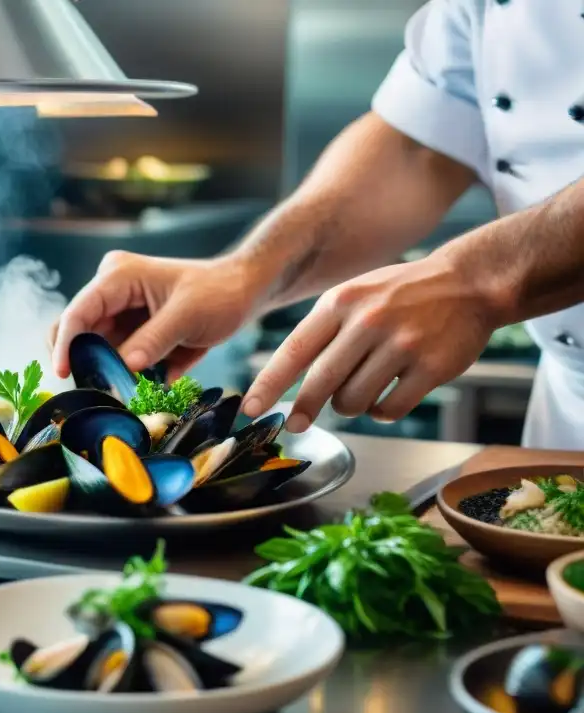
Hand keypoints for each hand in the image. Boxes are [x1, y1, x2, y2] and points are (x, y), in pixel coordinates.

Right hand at [49, 250, 252, 380]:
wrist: (243, 291)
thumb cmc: (219, 294)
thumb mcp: (188, 316)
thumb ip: (154, 340)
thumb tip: (125, 366)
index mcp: (118, 277)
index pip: (78, 312)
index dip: (65, 344)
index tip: (62, 374)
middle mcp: (111, 292)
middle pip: (76, 330)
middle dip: (79, 361)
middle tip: (90, 391)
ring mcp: (119, 311)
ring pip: (93, 348)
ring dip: (101, 372)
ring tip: (118, 395)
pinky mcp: (130, 331)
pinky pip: (114, 357)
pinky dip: (120, 374)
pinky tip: (139, 387)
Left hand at [242, 250, 500, 431]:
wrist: (469, 282)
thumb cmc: (400, 294)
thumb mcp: (354, 295)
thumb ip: (322, 332)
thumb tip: (285, 382)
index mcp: (341, 302)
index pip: (294, 350)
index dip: (269, 384)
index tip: (250, 409)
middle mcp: (367, 321)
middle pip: (321, 382)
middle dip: (303, 408)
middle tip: (294, 424)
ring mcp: (401, 344)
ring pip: (354, 401)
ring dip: (351, 406)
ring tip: (364, 389)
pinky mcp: (431, 367)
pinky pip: (389, 410)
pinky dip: (382, 412)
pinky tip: (390, 395)